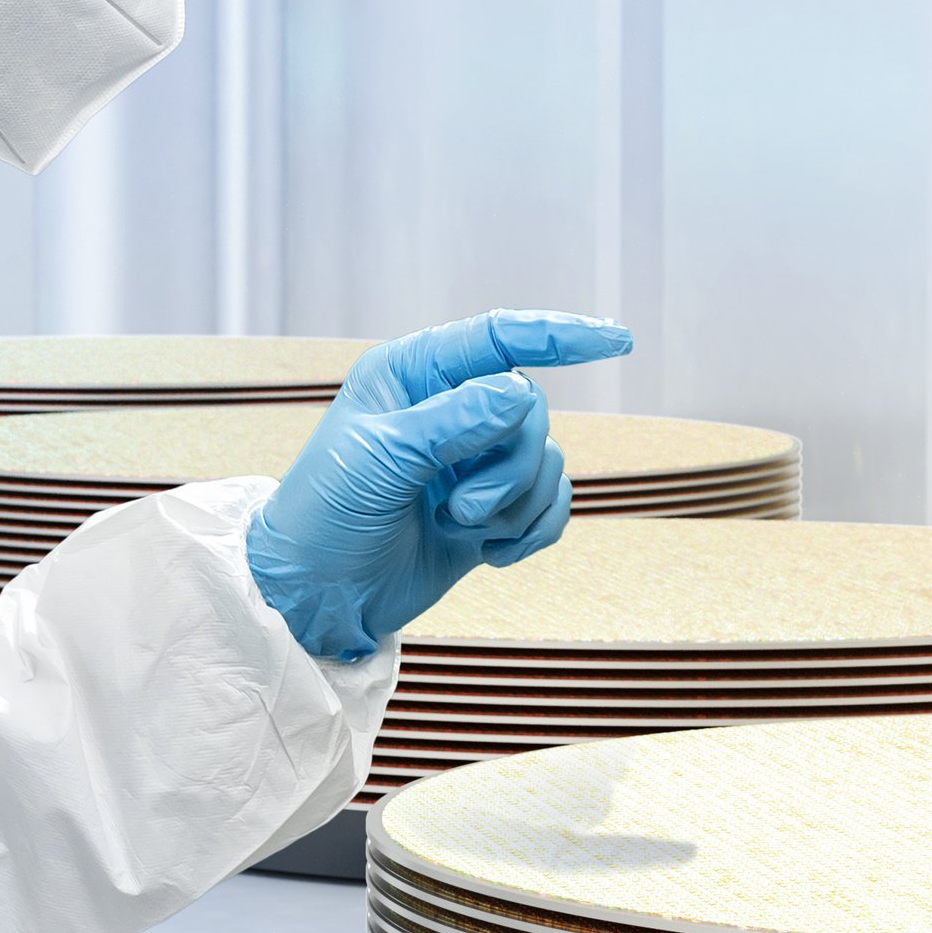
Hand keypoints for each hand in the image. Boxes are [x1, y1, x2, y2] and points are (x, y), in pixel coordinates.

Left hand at [244, 311, 634, 660]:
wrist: (317, 598)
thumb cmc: (324, 516)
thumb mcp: (381, 460)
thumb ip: (453, 421)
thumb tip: (519, 390)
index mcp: (413, 374)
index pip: (499, 337)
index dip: (559, 334)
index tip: (615, 341)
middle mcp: (448, 408)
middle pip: (531, 410)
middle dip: (511, 464)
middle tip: (462, 507)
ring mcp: (471, 461)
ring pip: (545, 460)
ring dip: (515, 503)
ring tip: (462, 528)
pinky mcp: (489, 510)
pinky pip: (549, 504)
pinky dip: (533, 530)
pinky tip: (492, 553)